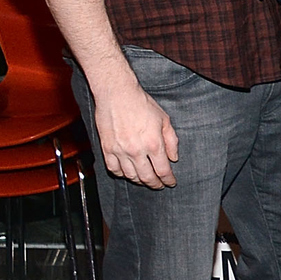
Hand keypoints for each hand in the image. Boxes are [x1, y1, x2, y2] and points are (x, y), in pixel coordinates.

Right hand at [92, 74, 178, 188]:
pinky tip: (127, 173)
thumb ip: (171, 141)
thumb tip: (174, 158)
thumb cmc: (142, 104)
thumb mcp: (164, 120)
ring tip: (145, 180)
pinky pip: (113, 169)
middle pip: (147, 177)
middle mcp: (136, 150)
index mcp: (153, 144)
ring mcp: (119, 151)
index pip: (163, 170)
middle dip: (155, 184)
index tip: (171, 183)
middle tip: (160, 185)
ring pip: (130, 175)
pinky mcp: (106, 148)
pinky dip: (121, 174)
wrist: (117, 94)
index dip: (168, 180)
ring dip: (139, 180)